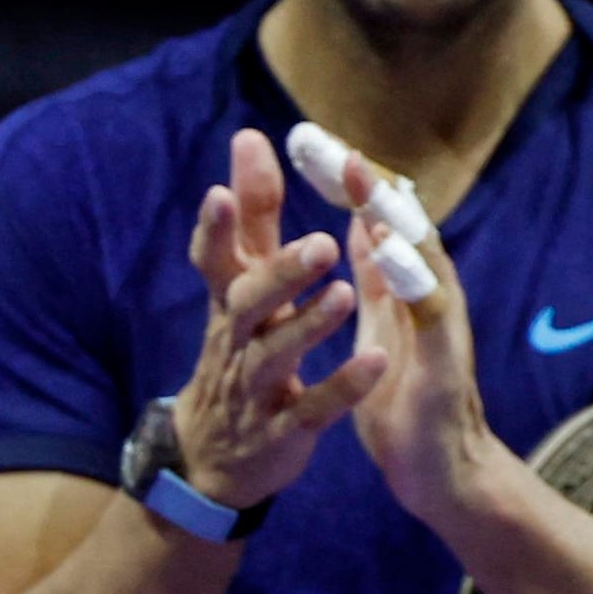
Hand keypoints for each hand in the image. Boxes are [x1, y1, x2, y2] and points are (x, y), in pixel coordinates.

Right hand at [172, 129, 386, 512]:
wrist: (216, 456)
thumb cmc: (239, 352)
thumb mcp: (241, 287)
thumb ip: (252, 217)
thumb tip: (250, 137)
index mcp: (231, 303)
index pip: (215, 260)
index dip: (216, 229)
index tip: (221, 191)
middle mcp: (238, 341)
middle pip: (250, 303)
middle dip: (282, 272)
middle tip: (321, 242)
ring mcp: (258, 389)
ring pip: (278, 355)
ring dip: (310, 324)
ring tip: (344, 292)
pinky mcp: (284, 430)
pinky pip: (314, 409)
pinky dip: (344, 386)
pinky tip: (377, 362)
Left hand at [337, 160, 496, 519]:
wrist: (441, 478)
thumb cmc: (407, 404)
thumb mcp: (382, 328)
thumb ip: (378, 277)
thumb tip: (365, 224)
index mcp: (405, 290)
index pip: (377, 222)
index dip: (347, 182)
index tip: (309, 142)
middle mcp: (429, 298)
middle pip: (402, 226)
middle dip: (368, 184)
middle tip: (331, 142)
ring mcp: (442, 327)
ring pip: (422, 259)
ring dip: (393, 218)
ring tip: (363, 180)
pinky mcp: (446, 364)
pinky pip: (429, 316)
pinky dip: (412, 278)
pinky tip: (389, 250)